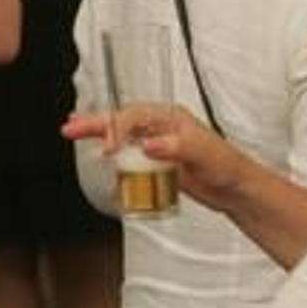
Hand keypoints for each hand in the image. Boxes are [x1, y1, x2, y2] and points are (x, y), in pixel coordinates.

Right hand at [62, 103, 249, 212]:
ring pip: (120, 135)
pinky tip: (98, 154)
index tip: (108, 147)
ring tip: (73, 133)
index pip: (133, 117)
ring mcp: (156, 144)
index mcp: (170, 117)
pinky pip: (127, 155)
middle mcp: (160, 127)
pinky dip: (110, 152)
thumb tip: (149, 145)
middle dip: (94, 122)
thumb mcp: (202, 152)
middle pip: (120, 119)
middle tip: (70, 127)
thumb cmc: (227, 166)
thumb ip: (175, 147)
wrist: (236, 191)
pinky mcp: (154, 162)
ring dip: (97, 133)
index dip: (117, 129)